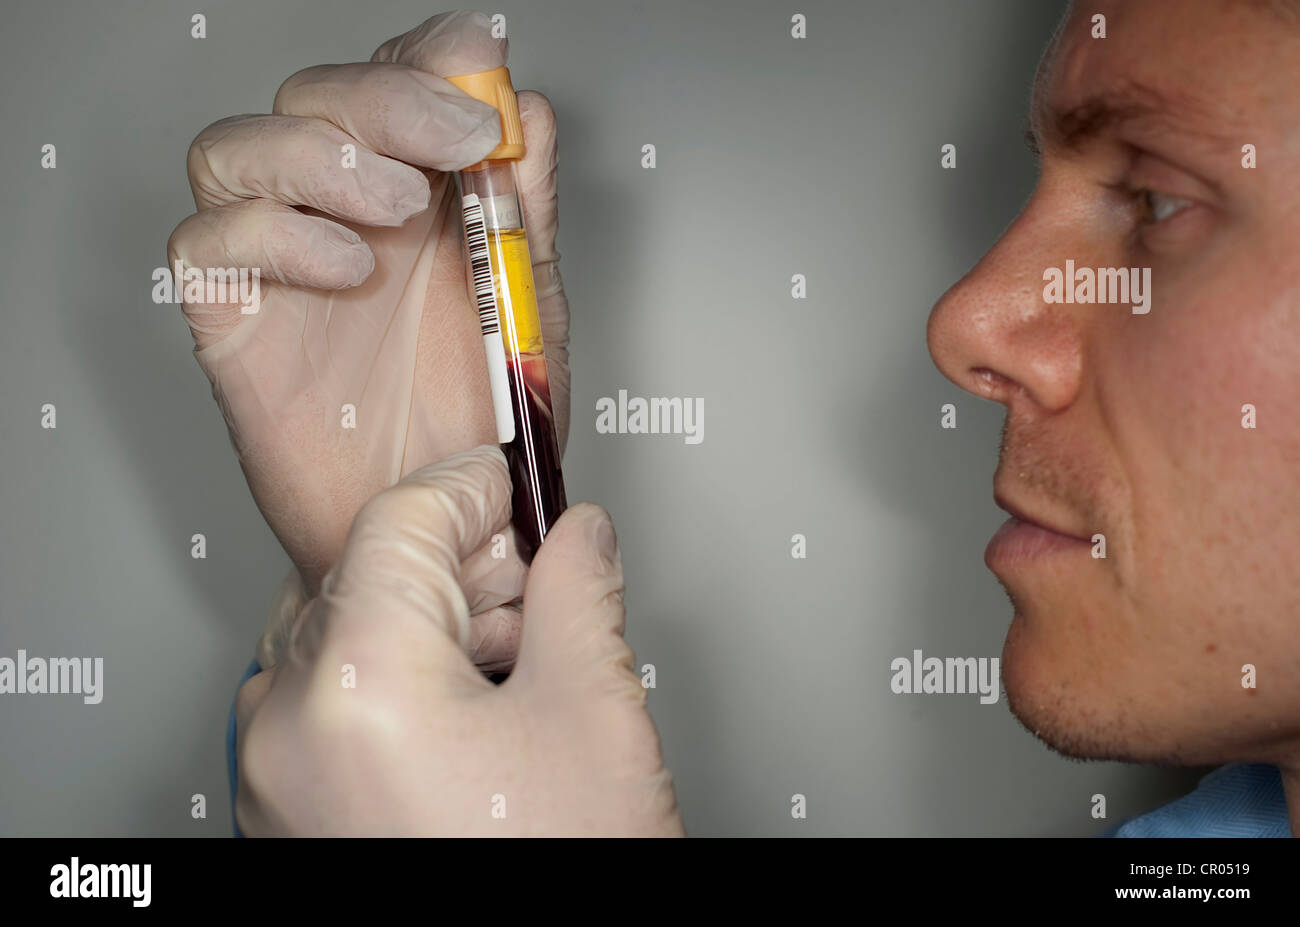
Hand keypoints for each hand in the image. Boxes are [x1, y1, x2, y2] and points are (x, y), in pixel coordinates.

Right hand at [166, 12, 570, 633]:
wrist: (438, 536)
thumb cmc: (480, 433)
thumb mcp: (529, 314)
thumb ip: (524, 214)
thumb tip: (529, 113)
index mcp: (415, 203)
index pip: (394, 80)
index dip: (427, 58)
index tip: (480, 80)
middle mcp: (340, 221)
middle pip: (315, 96)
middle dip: (388, 97)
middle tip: (456, 138)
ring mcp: (279, 266)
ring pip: (238, 147)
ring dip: (325, 155)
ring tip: (401, 209)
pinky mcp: (235, 322)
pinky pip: (207, 240)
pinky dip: (276, 232)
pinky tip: (348, 269)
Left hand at [233, 446, 683, 836]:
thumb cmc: (561, 874)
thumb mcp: (594, 714)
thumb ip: (581, 592)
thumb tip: (578, 536)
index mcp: (355, 686)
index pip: (399, 523)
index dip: (471, 487)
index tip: (513, 480)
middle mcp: (284, 730)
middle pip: (363, 578)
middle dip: (459, 567)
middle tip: (540, 580)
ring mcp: (272, 781)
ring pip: (340, 640)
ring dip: (427, 625)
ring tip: (517, 661)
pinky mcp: (284, 817)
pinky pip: (324, 706)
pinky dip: (393, 682)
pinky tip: (472, 714)